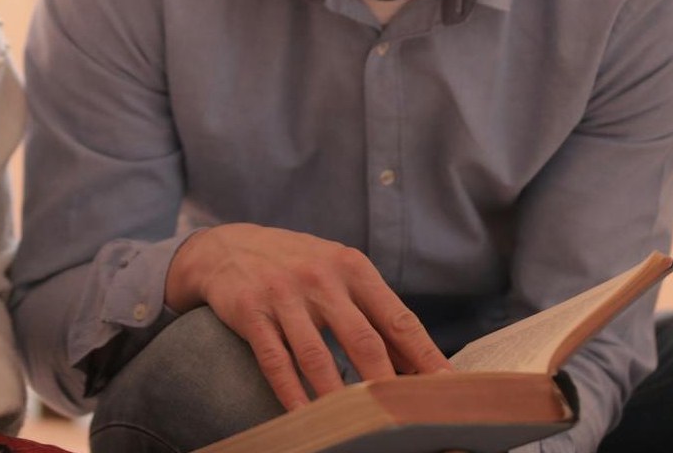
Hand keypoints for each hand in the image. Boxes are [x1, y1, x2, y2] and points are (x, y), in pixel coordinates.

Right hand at [165, 224, 449, 410]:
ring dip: (338, 396)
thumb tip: (418, 362)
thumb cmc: (295, 265)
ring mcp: (283, 294)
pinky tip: (304, 416)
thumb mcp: (337, 273)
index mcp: (351, 267)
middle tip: (406, 418)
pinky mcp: (250, 311)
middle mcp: (320, 277)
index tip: (447, 388)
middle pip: (362, 340)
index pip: (397, 318)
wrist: (226, 246)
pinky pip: (274, 359)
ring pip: (316, 355)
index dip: (425, 356)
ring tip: (358, 426)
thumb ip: (373, 311)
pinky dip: (291, 391)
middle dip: (387, 384)